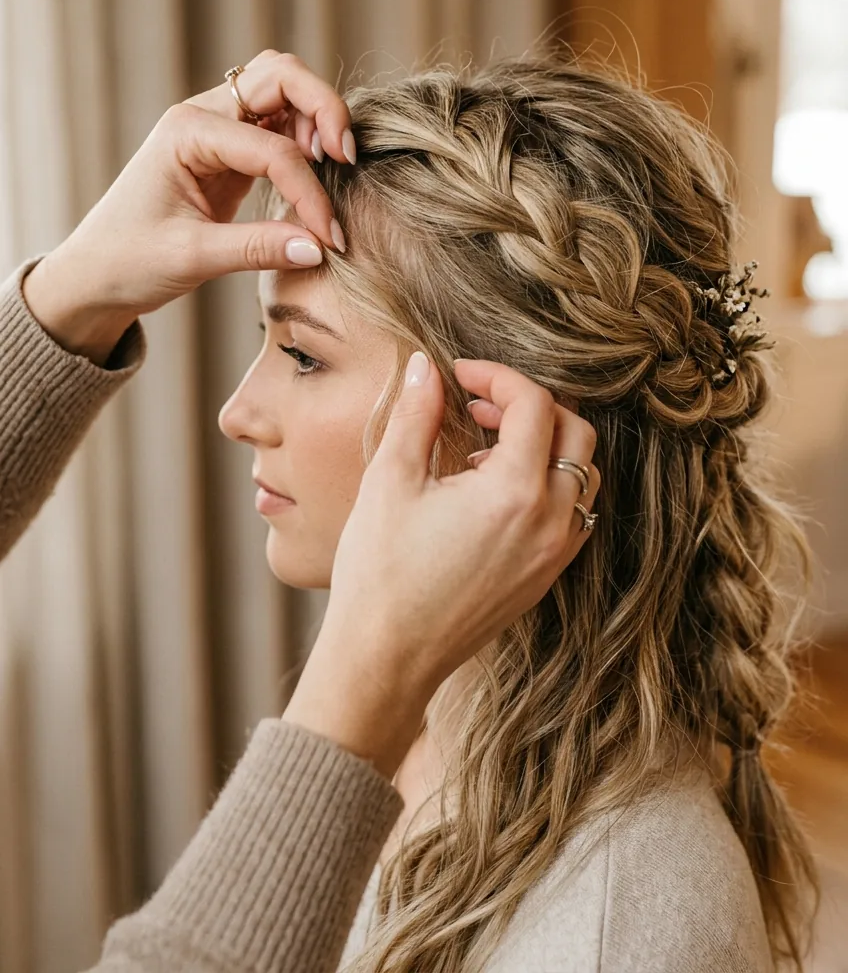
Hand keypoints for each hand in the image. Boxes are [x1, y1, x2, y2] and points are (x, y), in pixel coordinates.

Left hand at [23, 51, 351, 362]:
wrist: (95, 274)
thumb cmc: (129, 261)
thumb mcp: (192, 258)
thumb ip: (258, 249)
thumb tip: (320, 247)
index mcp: (186, 131)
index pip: (271, 148)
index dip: (309, 191)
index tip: (330, 238)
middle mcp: (203, 115)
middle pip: (281, 76)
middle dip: (323, 109)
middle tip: (347, 158)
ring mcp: (218, 127)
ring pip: (285, 91)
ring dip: (317, 118)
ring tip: (335, 165)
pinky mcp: (231, 149)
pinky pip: (280, 125)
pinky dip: (306, 140)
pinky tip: (317, 175)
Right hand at [284, 353, 599, 778]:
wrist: (385, 658)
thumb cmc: (381, 572)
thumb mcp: (391, 480)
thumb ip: (417, 414)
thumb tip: (423, 366)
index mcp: (516, 494)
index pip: (535, 405)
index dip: (498, 377)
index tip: (460, 374)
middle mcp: (550, 524)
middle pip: (575, 433)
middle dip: (529, 406)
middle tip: (477, 405)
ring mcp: (554, 555)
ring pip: (581, 475)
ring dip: (544, 446)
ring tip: (482, 449)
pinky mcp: (546, 577)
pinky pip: (572, 514)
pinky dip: (546, 486)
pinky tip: (493, 491)